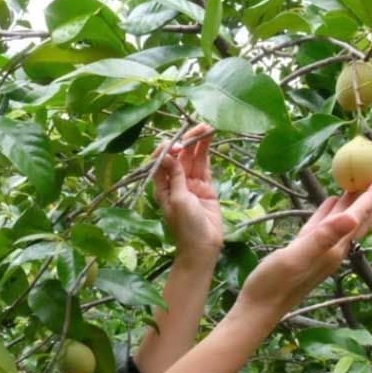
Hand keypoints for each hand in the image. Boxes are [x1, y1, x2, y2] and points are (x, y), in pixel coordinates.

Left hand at [151, 123, 222, 264]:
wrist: (203, 246)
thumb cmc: (186, 226)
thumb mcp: (178, 200)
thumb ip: (175, 176)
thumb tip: (167, 154)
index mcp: (161, 187)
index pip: (161, 161)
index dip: (168, 150)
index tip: (177, 146)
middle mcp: (175, 183)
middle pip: (179, 156)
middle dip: (185, 141)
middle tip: (196, 127)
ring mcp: (191, 183)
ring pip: (193, 158)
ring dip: (198, 142)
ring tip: (206, 126)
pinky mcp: (205, 186)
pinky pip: (205, 165)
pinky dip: (207, 152)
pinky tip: (209, 137)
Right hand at [238, 174, 371, 315]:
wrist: (258, 309)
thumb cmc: (273, 285)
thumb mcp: (295, 258)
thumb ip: (322, 238)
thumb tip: (351, 218)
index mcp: (333, 248)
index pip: (359, 216)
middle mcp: (332, 249)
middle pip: (359, 219)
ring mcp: (319, 251)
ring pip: (343, 221)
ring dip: (354, 202)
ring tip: (360, 181)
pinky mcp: (305, 251)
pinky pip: (324, 225)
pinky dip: (331, 211)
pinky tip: (331, 201)